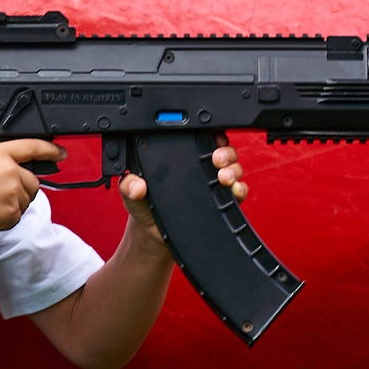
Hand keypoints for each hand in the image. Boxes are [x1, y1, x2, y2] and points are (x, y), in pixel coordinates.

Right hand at [0, 139, 63, 237]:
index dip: (50, 150)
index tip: (60, 153)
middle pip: (32, 181)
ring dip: (13, 205)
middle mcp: (10, 170)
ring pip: (25, 201)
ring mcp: (13, 191)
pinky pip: (16, 217)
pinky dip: (5, 219)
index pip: (32, 147)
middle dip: (21, 190)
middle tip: (0, 195)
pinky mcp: (12, 211)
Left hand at [120, 143, 246, 233]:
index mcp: (182, 157)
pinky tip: (233, 191)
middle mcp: (201, 168)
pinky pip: (238, 193)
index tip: (212, 137)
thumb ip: (129, 185)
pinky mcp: (222, 203)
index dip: (211, 135)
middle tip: (217, 159)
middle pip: (224, 151)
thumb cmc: (144, 206)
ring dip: (234, 170)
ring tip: (223, 176)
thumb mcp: (131, 192)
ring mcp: (213, 185)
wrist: (153, 233)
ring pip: (234, 169)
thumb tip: (136, 185)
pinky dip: (240, 190)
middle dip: (226, 152)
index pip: (201, 139)